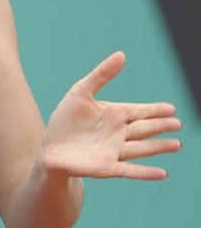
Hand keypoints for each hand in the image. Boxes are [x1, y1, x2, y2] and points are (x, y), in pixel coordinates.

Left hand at [39, 51, 182, 179]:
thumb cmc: (66, 120)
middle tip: (177, 124)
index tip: (170, 109)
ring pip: (141, 148)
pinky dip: (145, 172)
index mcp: (115, 115)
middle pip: (143, 129)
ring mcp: (114, 151)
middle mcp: (119, 133)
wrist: (50, 148)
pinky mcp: (106, 167)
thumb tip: (121, 54)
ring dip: (158, 147)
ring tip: (176, 144)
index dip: (155, 110)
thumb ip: (101, 75)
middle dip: (160, 126)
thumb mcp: (80, 92)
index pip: (139, 111)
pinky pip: (129, 170)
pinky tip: (162, 173)